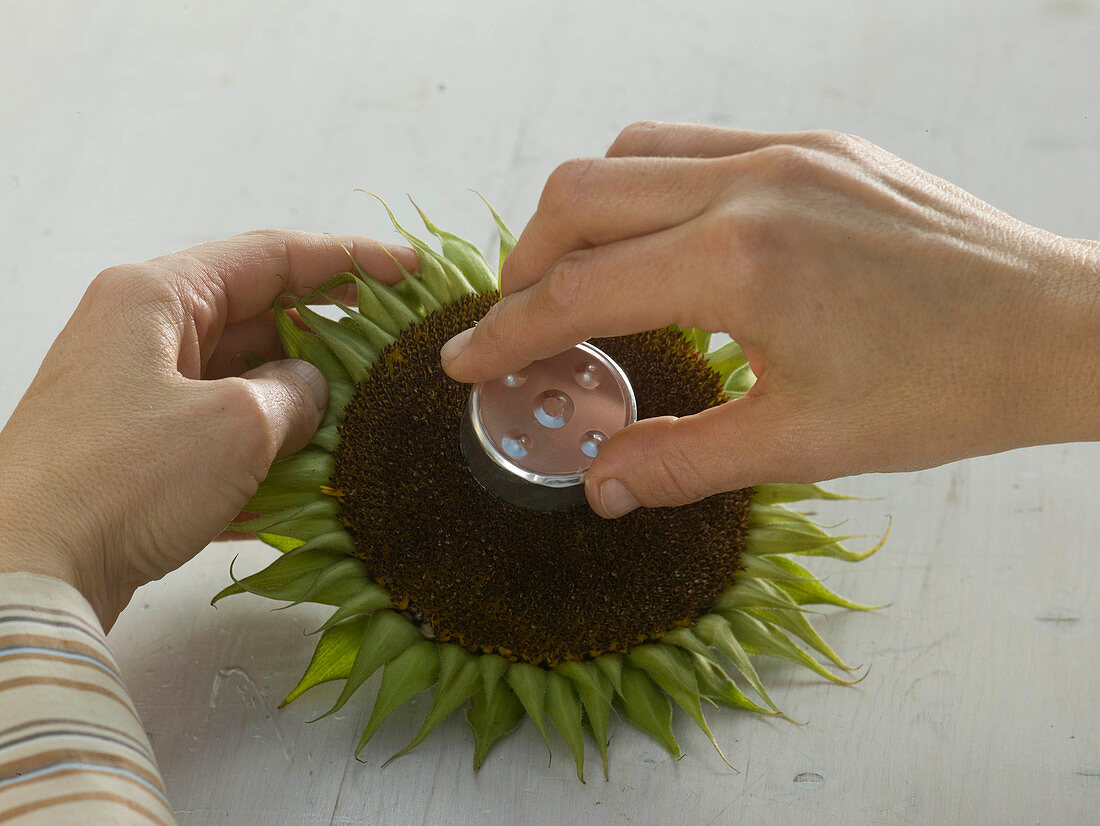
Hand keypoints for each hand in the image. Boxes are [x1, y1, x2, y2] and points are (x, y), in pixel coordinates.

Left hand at [0, 231, 414, 628]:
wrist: (27, 573)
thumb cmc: (120, 480)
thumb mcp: (236, 423)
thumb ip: (294, 394)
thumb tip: (310, 392)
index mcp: (158, 297)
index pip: (271, 256)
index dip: (348, 260)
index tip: (408, 272)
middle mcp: (143, 334)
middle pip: (258, 317)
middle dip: (327, 340)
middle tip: (391, 355)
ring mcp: (138, 394)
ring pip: (242, 381)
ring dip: (299, 404)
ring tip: (361, 424)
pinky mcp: (137, 451)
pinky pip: (219, 434)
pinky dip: (263, 451)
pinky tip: (307, 482)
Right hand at [441, 121, 1099, 517]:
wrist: (1055, 329)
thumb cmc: (944, 387)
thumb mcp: (800, 444)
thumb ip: (679, 461)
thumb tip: (598, 484)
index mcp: (739, 263)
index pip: (578, 292)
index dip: (507, 332)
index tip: (466, 359)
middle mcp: (752, 184)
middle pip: (579, 197)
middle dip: (525, 263)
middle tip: (519, 323)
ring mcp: (786, 151)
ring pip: (629, 152)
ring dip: (582, 212)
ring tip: (579, 276)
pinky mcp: (815, 143)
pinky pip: (694, 141)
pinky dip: (646, 184)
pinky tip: (657, 237)